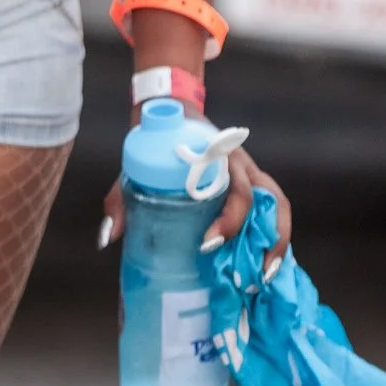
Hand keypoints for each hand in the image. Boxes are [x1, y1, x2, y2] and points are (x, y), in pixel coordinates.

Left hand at [97, 115, 291, 278]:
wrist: (172, 109)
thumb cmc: (158, 142)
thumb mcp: (137, 165)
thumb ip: (120, 198)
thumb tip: (108, 238)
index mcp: (217, 154)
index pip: (236, 187)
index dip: (229, 219)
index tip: (208, 244)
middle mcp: (240, 163)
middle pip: (267, 199)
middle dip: (264, 238)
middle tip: (251, 276)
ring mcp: (250, 173)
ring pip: (277, 204)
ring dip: (278, 240)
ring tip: (266, 277)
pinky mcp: (251, 184)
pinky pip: (272, 209)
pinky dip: (274, 236)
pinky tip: (268, 266)